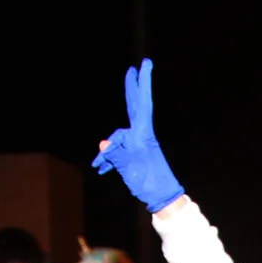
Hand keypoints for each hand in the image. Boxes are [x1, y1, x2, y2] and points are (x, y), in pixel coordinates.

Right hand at [90, 59, 185, 212]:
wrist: (162, 198)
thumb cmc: (149, 182)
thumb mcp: (130, 169)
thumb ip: (116, 154)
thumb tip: (104, 143)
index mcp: (143, 134)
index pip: (142, 103)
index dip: (142, 84)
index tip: (144, 64)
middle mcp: (141, 135)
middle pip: (133, 107)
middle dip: (131, 90)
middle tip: (131, 70)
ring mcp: (138, 144)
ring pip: (118, 138)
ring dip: (107, 152)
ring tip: (99, 166)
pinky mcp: (136, 153)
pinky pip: (119, 149)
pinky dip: (109, 158)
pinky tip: (101, 169)